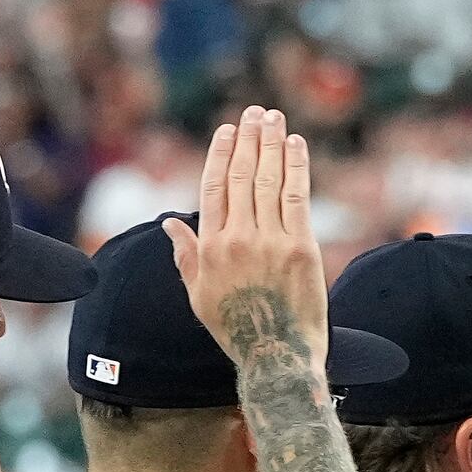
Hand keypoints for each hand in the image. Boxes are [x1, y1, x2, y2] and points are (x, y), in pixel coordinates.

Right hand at [165, 108, 327, 380]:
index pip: (213, 187)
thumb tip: (170, 223)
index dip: (222, 154)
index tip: (229, 131)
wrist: (277, 358)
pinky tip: (296, 146)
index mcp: (210, 248)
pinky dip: (296, 168)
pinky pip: (296, 198)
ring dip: (272, 145)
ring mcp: (269, 243)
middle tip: (255, 113)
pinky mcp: (300, 249)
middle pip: (242, 177)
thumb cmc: (238, 331)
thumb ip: (186, 256)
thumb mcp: (200, 296)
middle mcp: (237, 239)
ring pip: (269, 181)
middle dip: (249, 140)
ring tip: (274, 119)